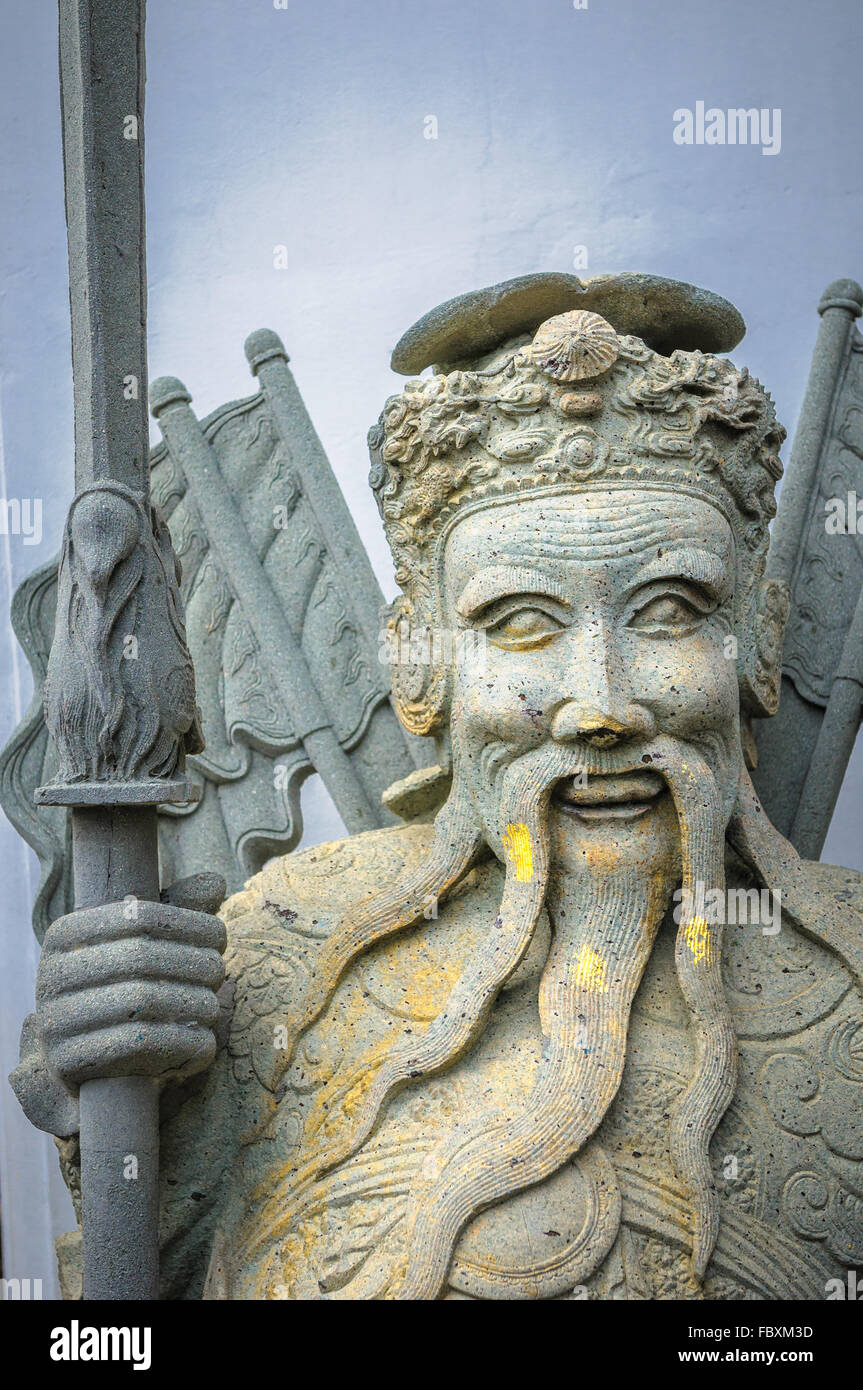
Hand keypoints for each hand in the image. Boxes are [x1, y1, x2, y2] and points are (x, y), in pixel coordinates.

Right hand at [36, 874, 226, 1089]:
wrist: (83, 1059)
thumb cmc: (121, 988)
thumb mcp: (141, 944)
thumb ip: (176, 911)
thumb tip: (216, 882)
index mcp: (64, 933)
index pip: (138, 916)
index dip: (188, 923)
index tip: (220, 938)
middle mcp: (51, 974)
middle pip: (141, 957)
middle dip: (193, 963)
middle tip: (220, 973)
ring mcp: (53, 1021)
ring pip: (141, 1001)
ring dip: (191, 1004)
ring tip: (213, 1007)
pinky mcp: (66, 1063)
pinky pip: (137, 1046)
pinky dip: (180, 1042)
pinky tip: (203, 1040)